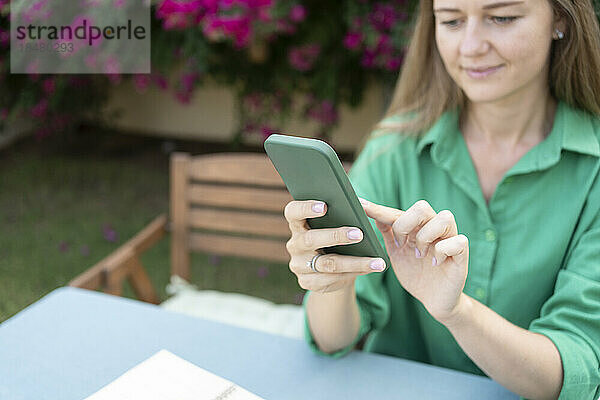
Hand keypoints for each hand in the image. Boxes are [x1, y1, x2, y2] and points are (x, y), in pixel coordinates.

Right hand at [283, 200, 386, 293]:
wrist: (331, 268)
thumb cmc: (334, 236)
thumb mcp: (334, 225)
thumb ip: (339, 215)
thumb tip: (363, 206)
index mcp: (297, 223)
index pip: (293, 212)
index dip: (306, 208)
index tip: (324, 206)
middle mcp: (295, 244)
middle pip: (310, 239)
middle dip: (336, 236)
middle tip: (359, 234)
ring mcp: (299, 265)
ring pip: (327, 264)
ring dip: (354, 262)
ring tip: (376, 261)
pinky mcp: (307, 282)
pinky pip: (330, 280)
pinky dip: (352, 274)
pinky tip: (369, 270)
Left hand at [359, 198, 468, 323]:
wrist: (434, 301)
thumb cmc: (415, 274)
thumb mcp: (396, 254)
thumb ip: (387, 234)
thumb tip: (373, 215)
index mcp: (416, 227)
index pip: (397, 212)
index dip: (379, 209)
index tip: (361, 205)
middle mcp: (434, 228)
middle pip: (422, 207)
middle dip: (405, 224)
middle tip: (400, 244)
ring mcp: (449, 239)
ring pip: (444, 217)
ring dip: (426, 236)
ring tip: (419, 255)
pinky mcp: (462, 254)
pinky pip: (458, 241)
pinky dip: (443, 250)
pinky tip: (434, 263)